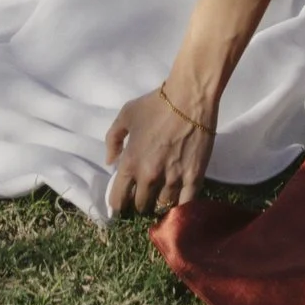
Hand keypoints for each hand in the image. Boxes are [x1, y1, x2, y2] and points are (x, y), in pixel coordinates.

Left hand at [105, 83, 214, 216]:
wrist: (189, 97)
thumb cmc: (156, 104)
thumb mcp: (126, 115)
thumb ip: (113, 140)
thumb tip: (110, 163)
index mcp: (130, 163)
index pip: (118, 199)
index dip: (118, 204)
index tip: (122, 203)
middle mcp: (149, 177)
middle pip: (141, 205)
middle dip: (140, 201)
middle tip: (145, 193)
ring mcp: (173, 180)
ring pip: (162, 206)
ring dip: (159, 202)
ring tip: (162, 194)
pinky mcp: (194, 179)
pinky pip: (185, 204)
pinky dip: (180, 207)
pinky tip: (178, 202)